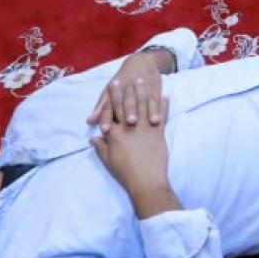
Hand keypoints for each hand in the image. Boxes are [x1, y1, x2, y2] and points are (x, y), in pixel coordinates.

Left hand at [87, 47, 175, 129]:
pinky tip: (157, 120)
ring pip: (144, 100)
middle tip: (130, 122)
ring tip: (151, 122)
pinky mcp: (154, 89)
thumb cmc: (122, 81)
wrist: (141, 63)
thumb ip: (101, 108)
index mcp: (114, 91)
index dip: (106, 116)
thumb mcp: (109, 92)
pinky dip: (157, 110)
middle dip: (129, 111)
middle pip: (128, 102)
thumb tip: (89, 121)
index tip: (105, 129)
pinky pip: (156, 100)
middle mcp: (127, 90)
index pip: (109, 105)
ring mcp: (142, 89)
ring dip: (147, 111)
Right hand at [89, 81, 170, 196]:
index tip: (113, 83)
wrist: (146, 181)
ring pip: (145, 105)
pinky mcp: (159, 132)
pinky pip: (162, 115)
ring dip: (145, 92)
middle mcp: (130, 127)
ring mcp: (146, 128)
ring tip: (146, 81)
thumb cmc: (125, 172)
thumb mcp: (109, 160)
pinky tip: (165, 95)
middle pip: (129, 103)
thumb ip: (101, 147)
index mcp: (116, 133)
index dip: (112, 96)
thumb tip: (93, 138)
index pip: (112, 109)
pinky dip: (163, 105)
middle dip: (130, 88)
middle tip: (132, 76)